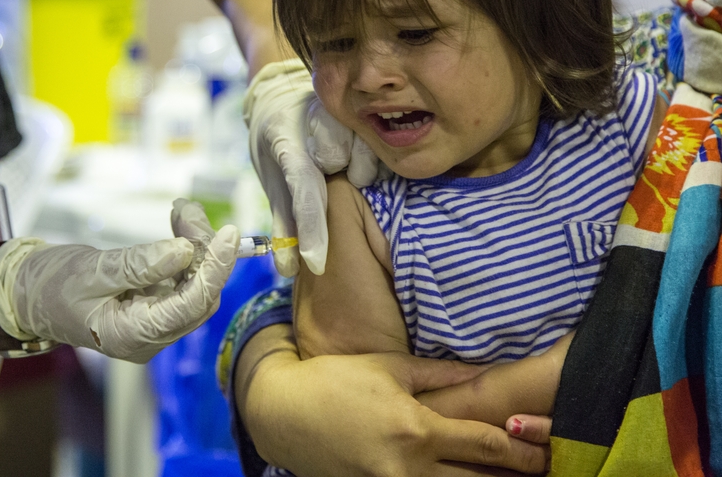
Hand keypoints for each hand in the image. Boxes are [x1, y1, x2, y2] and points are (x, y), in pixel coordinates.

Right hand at [0, 203, 238, 362]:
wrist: (27, 294)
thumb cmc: (50, 285)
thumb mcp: (91, 270)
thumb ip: (138, 265)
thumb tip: (185, 251)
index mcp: (133, 336)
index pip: (190, 306)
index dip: (214, 269)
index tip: (228, 233)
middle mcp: (151, 336)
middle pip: (199, 294)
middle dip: (204, 251)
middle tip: (188, 211)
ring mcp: (155, 322)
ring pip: (195, 284)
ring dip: (197, 245)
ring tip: (182, 210)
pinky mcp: (155, 306)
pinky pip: (182, 279)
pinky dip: (184, 250)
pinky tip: (178, 222)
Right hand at [238, 327, 548, 476]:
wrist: (282, 414)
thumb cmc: (335, 380)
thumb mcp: (390, 367)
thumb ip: (444, 374)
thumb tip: (490, 373)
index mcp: (416, 429)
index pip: (487, 445)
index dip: (524, 450)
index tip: (549, 447)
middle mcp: (408, 468)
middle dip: (514, 475)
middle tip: (545, 466)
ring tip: (508, 474)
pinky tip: (462, 476)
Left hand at [243, 59, 378, 275]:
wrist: (281, 95)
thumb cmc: (277, 143)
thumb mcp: (272, 180)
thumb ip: (284, 222)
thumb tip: (289, 271)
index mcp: (287, 142)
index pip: (303, 189)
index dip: (312, 228)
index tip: (316, 264)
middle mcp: (315, 123)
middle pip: (343, 164)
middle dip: (344, 181)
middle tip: (336, 176)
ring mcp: (341, 112)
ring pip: (368, 153)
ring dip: (362, 169)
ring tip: (348, 168)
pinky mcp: (361, 110)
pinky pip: (381, 141)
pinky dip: (378, 158)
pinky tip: (367, 159)